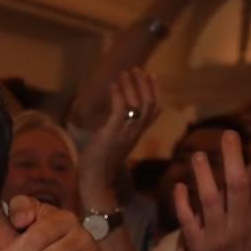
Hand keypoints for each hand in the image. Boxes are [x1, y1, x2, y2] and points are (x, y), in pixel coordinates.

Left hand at [79, 68, 159, 196]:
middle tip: (136, 69)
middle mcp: (135, 132)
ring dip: (132, 86)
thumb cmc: (100, 163)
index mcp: (137, 134)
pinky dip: (118, 95)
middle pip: (150, 104)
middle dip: (145, 84)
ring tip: (124, 73)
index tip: (150, 75)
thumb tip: (111, 117)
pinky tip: (113, 85)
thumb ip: (118, 129)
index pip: (154, 110)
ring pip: (138, 105)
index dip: (154, 91)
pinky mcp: (112, 134)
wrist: (95, 180)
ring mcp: (125, 133)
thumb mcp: (114, 142)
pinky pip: (121, 110)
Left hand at [174, 133, 250, 250]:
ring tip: (198, 153)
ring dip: (203, 173)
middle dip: (232, 156)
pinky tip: (180, 186)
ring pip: (208, 197)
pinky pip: (187, 219)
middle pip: (236, 184)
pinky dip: (182, 202)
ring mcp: (217, 237)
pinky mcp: (196, 247)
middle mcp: (241, 227)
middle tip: (227, 134)